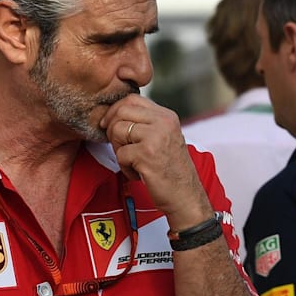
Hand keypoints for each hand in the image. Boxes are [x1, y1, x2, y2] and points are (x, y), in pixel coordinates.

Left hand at [100, 95, 212, 227]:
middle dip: (113, 130)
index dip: (115, 111)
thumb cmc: (170, 170)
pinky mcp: (147, 155)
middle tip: (121, 148)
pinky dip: (125, 167)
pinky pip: (120, 154)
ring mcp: (156, 137)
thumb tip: (114, 114)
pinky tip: (138, 174)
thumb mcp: (163, 138)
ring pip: (117, 130)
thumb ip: (145, 123)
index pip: (131, 99)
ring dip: (119, 149)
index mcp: (167, 116)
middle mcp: (163, 122)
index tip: (109, 125)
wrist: (185, 196)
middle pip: (121, 111)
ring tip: (132, 162)